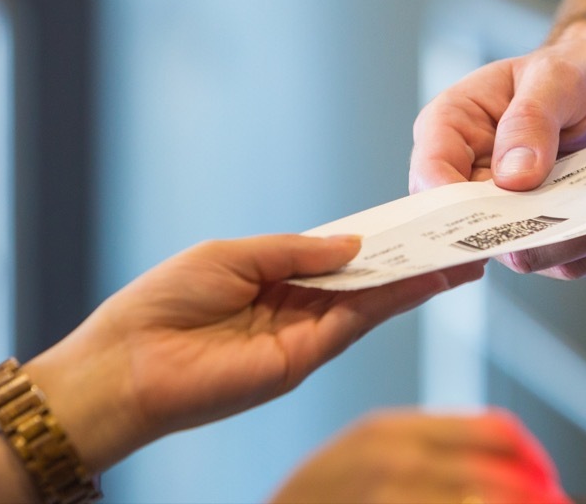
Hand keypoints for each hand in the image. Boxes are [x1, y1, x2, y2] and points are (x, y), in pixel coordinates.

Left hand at [22, 234, 483, 472]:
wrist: (127, 366)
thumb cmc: (163, 304)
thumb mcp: (232, 255)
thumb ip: (296, 250)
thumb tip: (354, 243)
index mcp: (272, 278)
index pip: (337, 257)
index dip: (376, 239)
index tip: (414, 220)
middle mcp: (294, 307)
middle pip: (364, 279)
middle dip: (409, 259)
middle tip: (455, 237)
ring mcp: (303, 335)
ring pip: (372, 301)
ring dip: (415, 278)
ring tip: (459, 254)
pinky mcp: (304, 358)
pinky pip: (357, 322)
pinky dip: (394, 300)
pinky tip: (424, 278)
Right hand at [269, 408, 570, 503]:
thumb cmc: (318, 500)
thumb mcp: (369, 457)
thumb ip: (429, 452)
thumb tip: (502, 467)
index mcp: (391, 429)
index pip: (490, 430)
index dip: (530, 455)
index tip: (548, 476)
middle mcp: (391, 460)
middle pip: (490, 475)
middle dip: (532, 494)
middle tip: (555, 502)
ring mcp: (384, 495)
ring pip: (475, 500)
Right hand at [410, 19, 585, 278]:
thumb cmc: (574, 72)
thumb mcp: (557, 76)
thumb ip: (531, 119)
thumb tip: (514, 177)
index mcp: (450, 129)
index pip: (430, 173)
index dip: (452, 200)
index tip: (505, 199)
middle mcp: (468, 181)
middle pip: (479, 229)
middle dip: (543, 229)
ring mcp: (506, 216)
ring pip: (531, 255)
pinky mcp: (543, 238)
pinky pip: (570, 261)